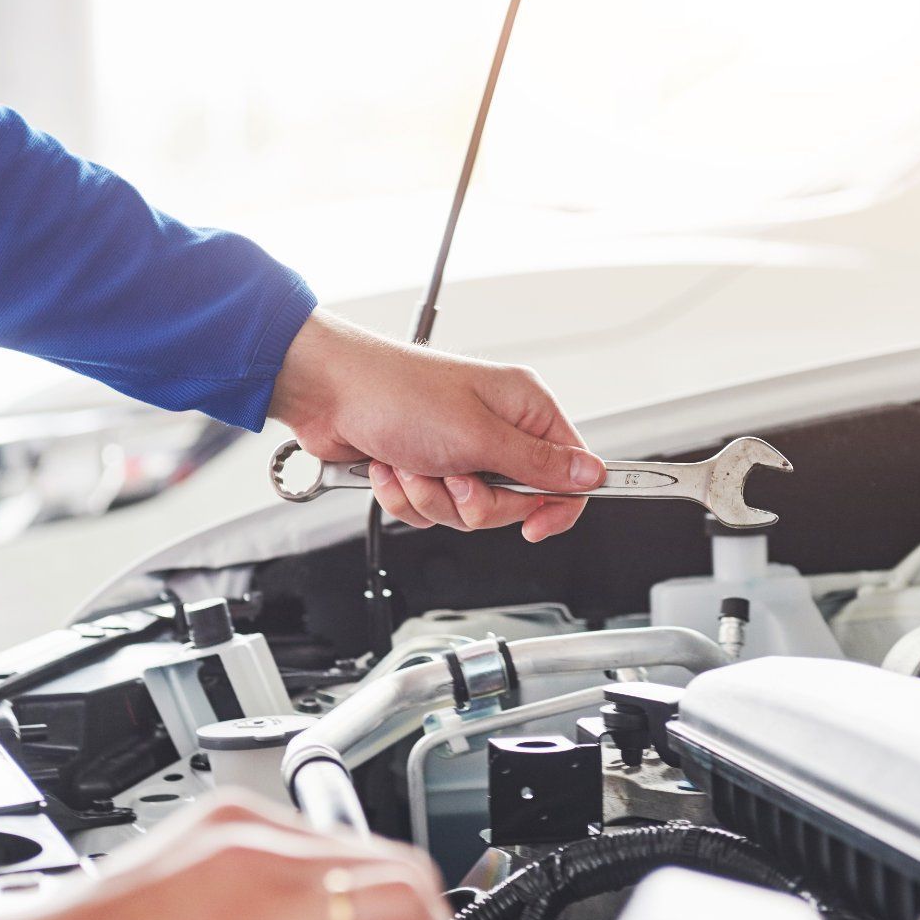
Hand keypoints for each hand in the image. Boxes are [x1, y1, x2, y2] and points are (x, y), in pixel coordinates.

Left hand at [270, 311, 603, 540]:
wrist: (327, 393)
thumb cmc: (397, 393)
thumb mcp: (479, 436)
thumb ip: (539, 465)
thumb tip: (592, 474)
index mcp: (523, 408)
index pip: (569, 469)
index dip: (557, 505)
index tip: (535, 526)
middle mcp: (496, 429)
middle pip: (515, 503)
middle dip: (475, 501)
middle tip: (454, 475)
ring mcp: (459, 450)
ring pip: (469, 512)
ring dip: (434, 498)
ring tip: (414, 464)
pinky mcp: (426, 468)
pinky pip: (431, 510)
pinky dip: (407, 497)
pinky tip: (392, 467)